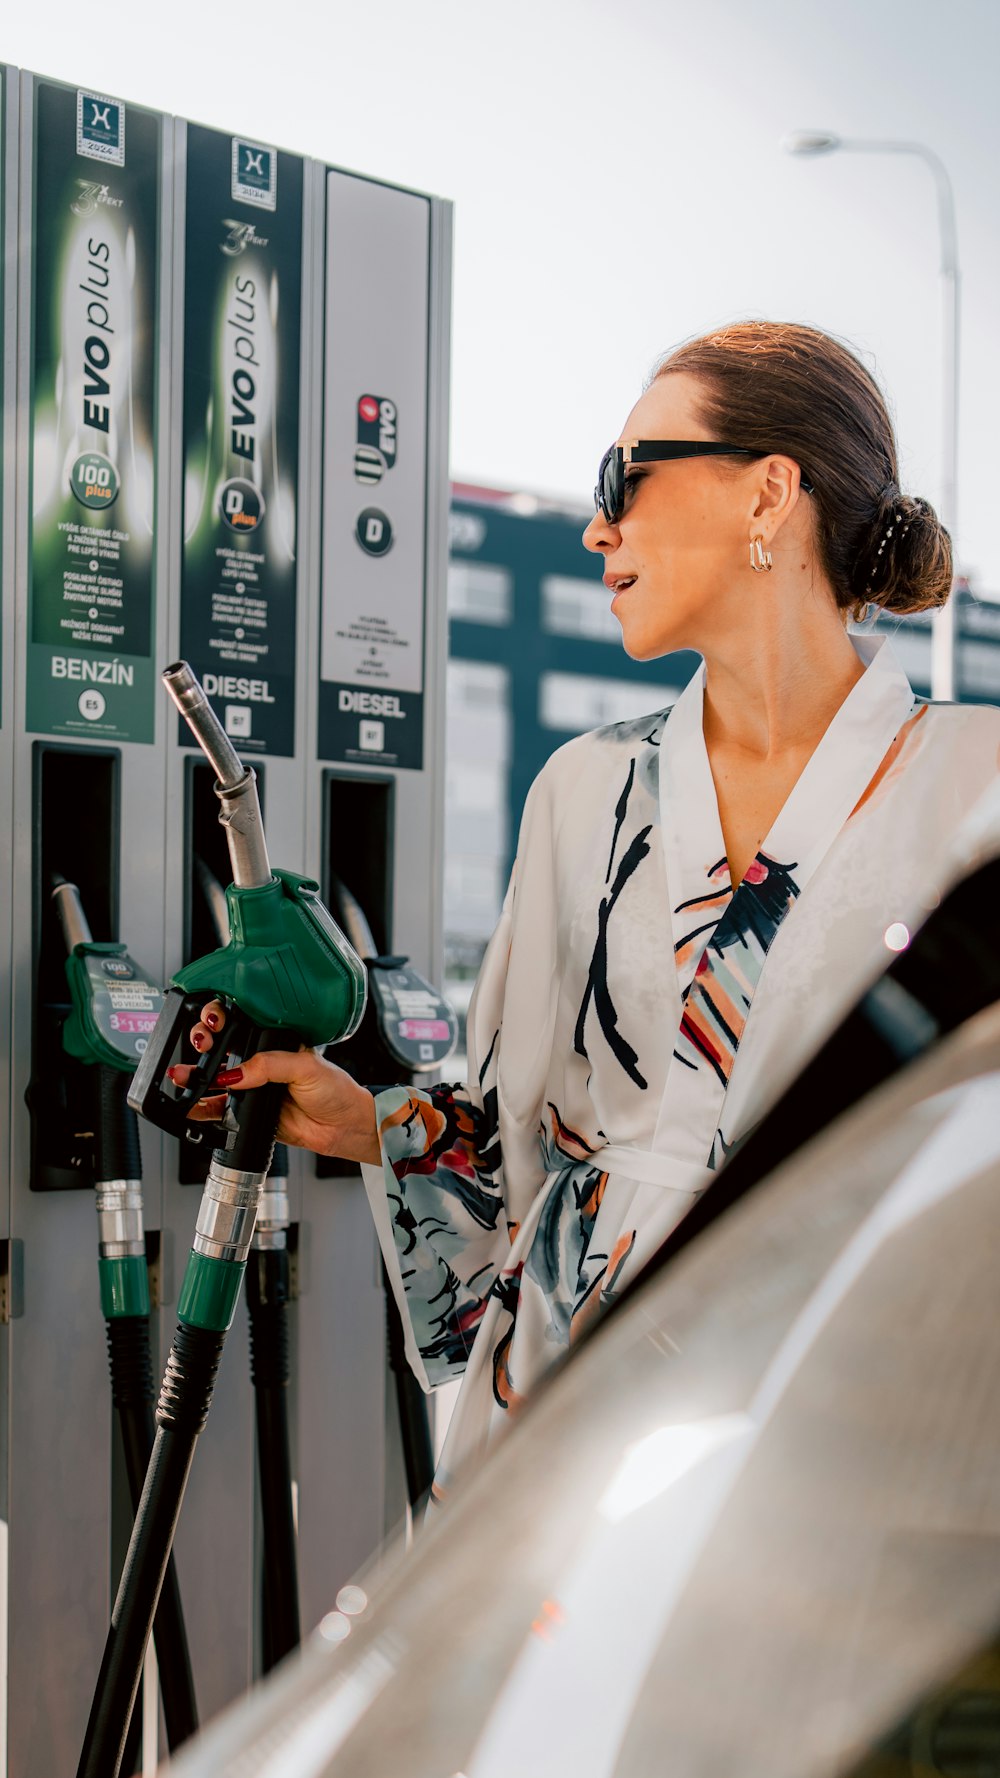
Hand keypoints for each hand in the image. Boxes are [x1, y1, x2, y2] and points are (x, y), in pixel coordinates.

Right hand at [168, 1000, 380, 1165]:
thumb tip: (237, 1074)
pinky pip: (218, 1111)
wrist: (343, 1126)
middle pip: (220, 1050)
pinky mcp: (247, 1114)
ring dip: (194, 1077)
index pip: (240, 1025)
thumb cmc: (336, 1090)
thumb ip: (270, 1066)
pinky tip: (191, 1104)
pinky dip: (202, 1109)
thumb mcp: (306, 1066)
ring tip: (181, 1075)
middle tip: (200, 1048)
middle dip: (202, 1045)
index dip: (221, 1021)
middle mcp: (259, 1063)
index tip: (212, 1025)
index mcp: (273, 1043)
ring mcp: (252, 1089)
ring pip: (214, 1080)